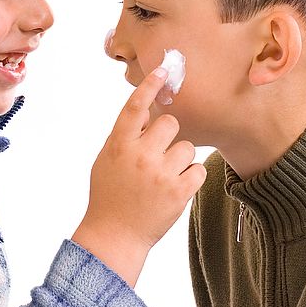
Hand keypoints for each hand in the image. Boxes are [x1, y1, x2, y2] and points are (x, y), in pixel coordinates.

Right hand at [72, 67, 206, 286]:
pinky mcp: (180, 192)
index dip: (150, 86)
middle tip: (158, 155)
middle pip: (170, 123)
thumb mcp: (107, 160)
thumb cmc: (110, 195)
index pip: (135, 107)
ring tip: (164, 177)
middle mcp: (140, 156)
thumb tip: (146, 110)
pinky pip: (197, 169)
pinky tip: (175, 188)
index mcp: (119, 145)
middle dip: (167, 136)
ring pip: (187, 146)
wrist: (115, 236)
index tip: (163, 70)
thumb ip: (125, 136)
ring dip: (180, 159)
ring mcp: (161, 174)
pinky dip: (190, 177)